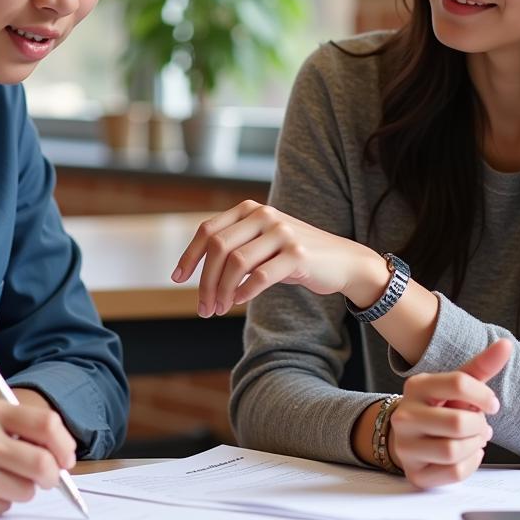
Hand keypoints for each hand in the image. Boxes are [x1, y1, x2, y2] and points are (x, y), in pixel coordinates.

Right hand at [0, 395, 76, 519]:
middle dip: (53, 475)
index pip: (47, 424)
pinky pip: (2, 508)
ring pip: (27, 490)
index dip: (64, 444)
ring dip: (20, 488)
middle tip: (48, 477)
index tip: (66, 456)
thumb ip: (18, 427)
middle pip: (44, 465)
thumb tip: (62, 453)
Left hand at [174, 200, 385, 316]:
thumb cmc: (294, 256)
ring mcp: (282, 233)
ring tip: (217, 309)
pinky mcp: (297, 254)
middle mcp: (264, 215)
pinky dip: (244, 291)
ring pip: (236, 262)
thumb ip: (235, 248)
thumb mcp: (261, 245)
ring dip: (221, 290)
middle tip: (202, 307)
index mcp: (250, 210)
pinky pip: (261, 275)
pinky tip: (237, 302)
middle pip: (218, 248)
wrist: (343, 261)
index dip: (189, 255)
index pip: (208, 230)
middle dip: (204, 281)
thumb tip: (198, 272)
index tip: (177, 279)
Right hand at [387, 339, 512, 488]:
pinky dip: (470, 464)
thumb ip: (481, 366)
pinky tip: (466, 455)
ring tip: (472, 439)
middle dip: (479, 425)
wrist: (411, 436)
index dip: (484, 395)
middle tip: (479, 425)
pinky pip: (453, 473)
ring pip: (453, 451)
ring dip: (474, 446)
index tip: (492, 403)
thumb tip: (506, 345)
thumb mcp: (457, 385)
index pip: (458, 383)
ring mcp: (405, 445)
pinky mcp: (414, 473)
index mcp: (416, 386)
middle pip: (458, 422)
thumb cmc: (439, 407)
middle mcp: (405, 415)